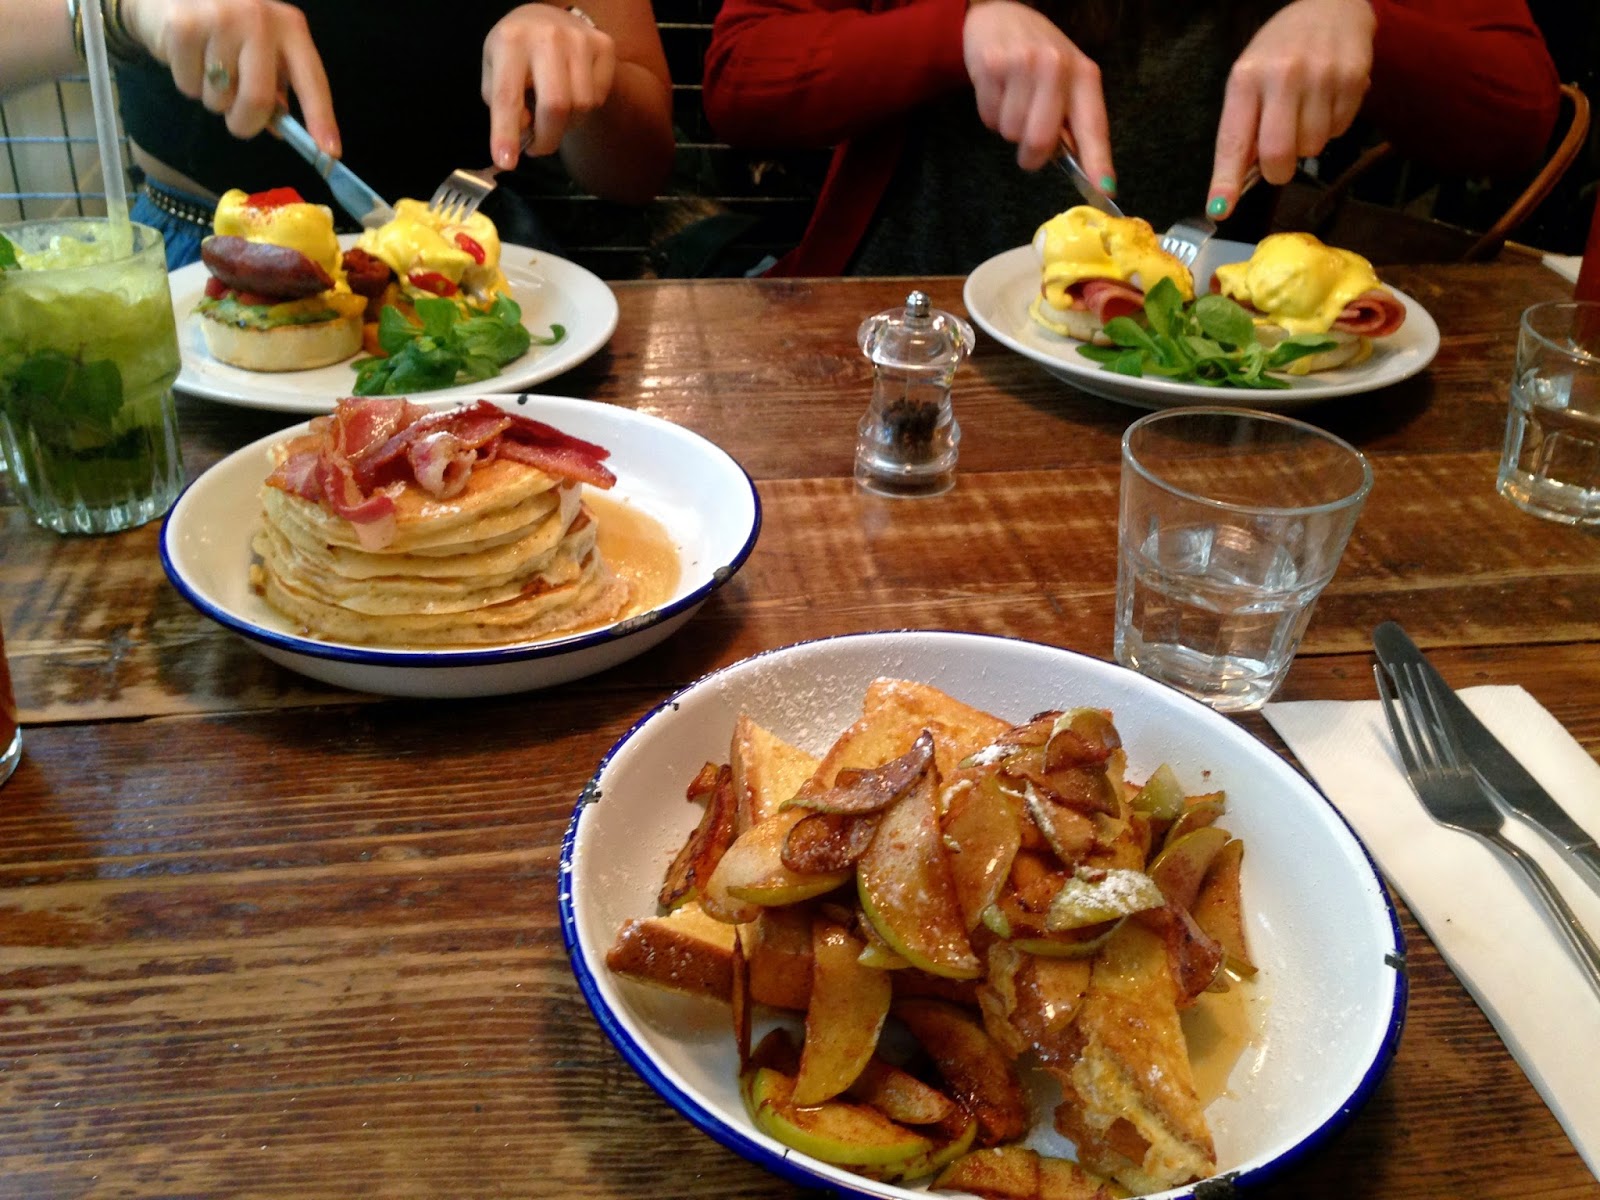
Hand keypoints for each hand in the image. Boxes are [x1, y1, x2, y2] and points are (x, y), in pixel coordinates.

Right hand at [121, 0, 337, 151]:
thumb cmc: (225, 28)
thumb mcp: (261, 50)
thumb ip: (275, 87)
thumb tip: (280, 128)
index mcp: (289, 27)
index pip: (312, 80)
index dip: (321, 119)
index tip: (330, 153)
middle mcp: (260, 18)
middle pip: (259, 99)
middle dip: (246, 123)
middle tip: (237, 121)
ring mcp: (221, 18)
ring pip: (219, 97)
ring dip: (212, 99)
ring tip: (207, 69)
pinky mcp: (184, 25)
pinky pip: (189, 84)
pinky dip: (187, 83)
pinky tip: (186, 56)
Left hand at [482, 3, 616, 168]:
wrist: (547, 19)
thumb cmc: (517, 52)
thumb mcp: (494, 69)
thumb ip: (500, 102)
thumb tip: (523, 130)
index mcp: (511, 41)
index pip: (508, 96)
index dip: (506, 133)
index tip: (506, 162)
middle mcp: (547, 37)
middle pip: (555, 107)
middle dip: (546, 139)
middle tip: (537, 148)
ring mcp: (580, 40)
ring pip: (581, 106)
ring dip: (566, 124)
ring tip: (553, 114)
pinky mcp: (603, 46)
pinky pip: (597, 98)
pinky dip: (583, 108)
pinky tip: (571, 95)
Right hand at [962, 0, 1112, 186]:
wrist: (1000, 17)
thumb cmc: (1039, 57)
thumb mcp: (1067, 81)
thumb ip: (1074, 119)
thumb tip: (1083, 170)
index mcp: (1084, 75)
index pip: (1093, 126)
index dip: (1097, 161)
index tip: (1104, 190)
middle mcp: (1056, 66)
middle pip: (1042, 140)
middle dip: (1032, 154)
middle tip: (1028, 146)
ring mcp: (1022, 64)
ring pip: (1011, 133)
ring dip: (1009, 128)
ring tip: (1013, 101)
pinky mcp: (991, 66)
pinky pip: (990, 118)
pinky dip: (991, 114)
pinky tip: (998, 91)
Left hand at [1208, 0, 1374, 217]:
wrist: (1332, 6)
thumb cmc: (1281, 50)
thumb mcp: (1250, 77)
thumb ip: (1244, 125)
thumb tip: (1239, 180)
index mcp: (1247, 78)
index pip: (1234, 140)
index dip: (1227, 180)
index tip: (1220, 209)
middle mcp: (1284, 76)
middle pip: (1279, 155)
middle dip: (1278, 171)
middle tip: (1278, 162)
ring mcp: (1322, 77)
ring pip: (1312, 148)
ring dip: (1307, 144)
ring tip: (1305, 112)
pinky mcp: (1353, 79)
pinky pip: (1339, 131)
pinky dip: (1331, 127)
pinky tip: (1326, 101)